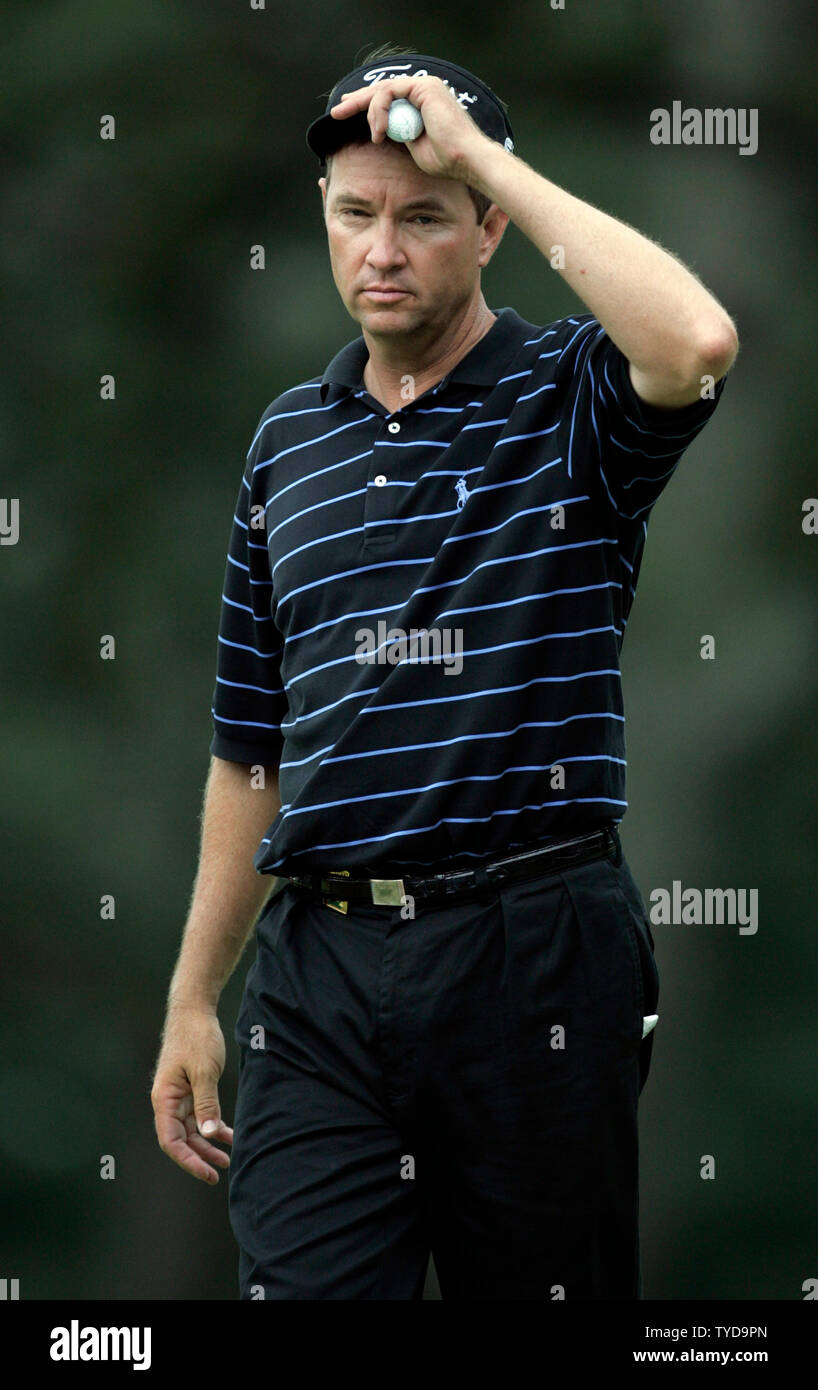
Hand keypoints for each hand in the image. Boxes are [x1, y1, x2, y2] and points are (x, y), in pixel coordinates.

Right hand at [151, 1005, 233, 1183]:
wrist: (195, 1010)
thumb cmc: (196, 1037)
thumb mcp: (205, 1071)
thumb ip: (206, 1104)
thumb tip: (208, 1135)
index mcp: (165, 1099)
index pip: (171, 1141)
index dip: (188, 1160)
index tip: (207, 1173)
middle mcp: (168, 1101)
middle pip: (181, 1139)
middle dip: (199, 1157)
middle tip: (219, 1173)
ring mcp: (179, 1096)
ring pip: (191, 1129)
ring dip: (207, 1144)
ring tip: (227, 1158)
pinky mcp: (191, 1088)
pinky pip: (200, 1115)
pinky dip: (212, 1126)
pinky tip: (228, 1135)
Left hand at [329, 74, 488, 182]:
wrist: (465, 160)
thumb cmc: (446, 160)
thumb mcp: (414, 146)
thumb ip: (400, 133)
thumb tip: (384, 132)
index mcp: (422, 101)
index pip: (387, 96)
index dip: (365, 104)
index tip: (345, 112)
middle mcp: (423, 89)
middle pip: (381, 88)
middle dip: (357, 100)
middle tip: (336, 112)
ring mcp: (423, 85)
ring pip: (382, 90)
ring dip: (370, 112)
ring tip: (372, 135)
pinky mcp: (422, 87)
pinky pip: (389, 93)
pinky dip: (379, 110)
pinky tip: (379, 130)